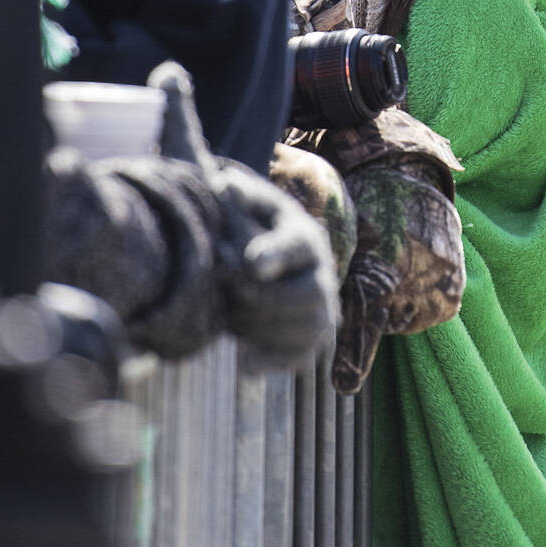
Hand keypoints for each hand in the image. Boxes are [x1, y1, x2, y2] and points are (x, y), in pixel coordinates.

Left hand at [215, 162, 339, 372]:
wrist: (272, 264)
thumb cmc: (255, 230)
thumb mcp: (249, 207)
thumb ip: (237, 197)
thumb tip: (222, 183)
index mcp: (305, 237)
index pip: (295, 246)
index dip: (276, 255)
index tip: (253, 263)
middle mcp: (323, 274)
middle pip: (301, 295)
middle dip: (256, 297)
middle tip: (225, 289)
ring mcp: (321, 310)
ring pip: (300, 329)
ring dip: (258, 326)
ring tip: (230, 313)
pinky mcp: (310, 340)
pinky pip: (298, 357)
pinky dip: (272, 361)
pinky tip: (245, 362)